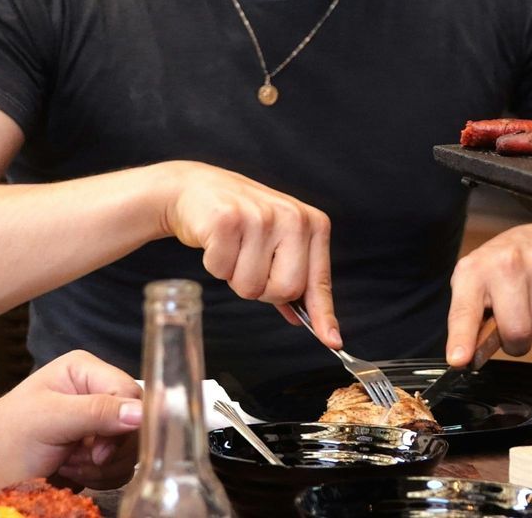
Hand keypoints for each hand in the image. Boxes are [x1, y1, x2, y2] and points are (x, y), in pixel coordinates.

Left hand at [0, 350, 143, 490]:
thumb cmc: (6, 436)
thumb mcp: (51, 418)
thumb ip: (97, 411)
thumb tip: (141, 413)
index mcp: (86, 372)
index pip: (130, 393)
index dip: (122, 425)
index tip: (98, 450)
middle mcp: (97, 394)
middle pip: (136, 425)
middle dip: (107, 451)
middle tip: (75, 458)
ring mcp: (99, 426)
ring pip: (130, 451)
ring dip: (101, 467)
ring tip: (68, 465)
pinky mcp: (98, 452)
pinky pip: (120, 468)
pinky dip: (100, 478)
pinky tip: (71, 473)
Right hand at [158, 161, 337, 343]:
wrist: (199, 190)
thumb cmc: (242, 220)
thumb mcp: (277, 242)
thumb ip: (293, 278)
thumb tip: (307, 321)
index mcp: (312, 224)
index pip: (319, 280)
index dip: (322, 314)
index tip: (332, 340)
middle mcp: (292, 217)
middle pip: (285, 291)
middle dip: (262, 289)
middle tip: (250, 261)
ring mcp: (260, 217)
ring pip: (250, 287)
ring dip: (234, 276)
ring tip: (233, 248)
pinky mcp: (227, 220)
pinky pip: (221, 271)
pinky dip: (214, 264)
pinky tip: (216, 241)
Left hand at [447, 222, 531, 366]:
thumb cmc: (502, 269)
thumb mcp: (475, 286)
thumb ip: (469, 322)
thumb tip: (464, 358)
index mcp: (474, 270)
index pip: (465, 311)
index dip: (462, 339)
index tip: (459, 359)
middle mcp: (507, 262)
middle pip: (517, 332)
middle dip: (516, 342)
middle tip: (513, 324)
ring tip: (531, 303)